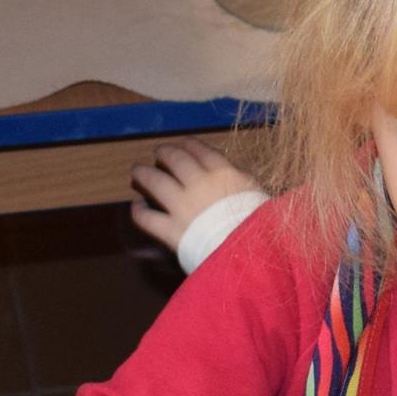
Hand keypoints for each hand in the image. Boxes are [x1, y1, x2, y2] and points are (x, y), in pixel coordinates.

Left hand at [129, 140, 261, 250]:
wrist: (251, 251)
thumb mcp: (256, 192)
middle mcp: (198, 183)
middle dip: (165, 154)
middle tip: (158, 152)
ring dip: (144, 174)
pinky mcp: (171, 230)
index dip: (188, 145)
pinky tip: (136, 206)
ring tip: (137, 171)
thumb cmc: (260, 222)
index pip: (199, 150)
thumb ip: (239, 179)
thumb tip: (229, 172)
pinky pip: (148, 218)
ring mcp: (181, 206)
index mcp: (222, 172)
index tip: (183, 144)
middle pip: (175, 160)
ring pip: (155, 182)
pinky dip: (139, 211)